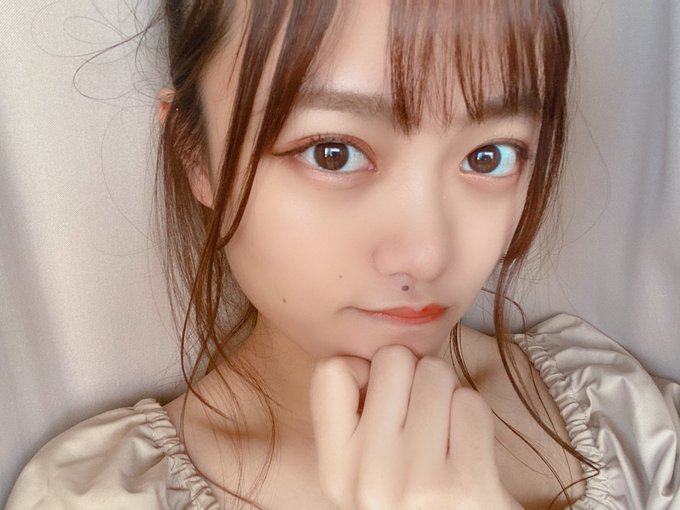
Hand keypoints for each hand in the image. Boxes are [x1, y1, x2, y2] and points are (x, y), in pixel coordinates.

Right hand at [310, 344, 522, 509]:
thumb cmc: (415, 492)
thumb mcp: (362, 466)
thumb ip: (354, 412)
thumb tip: (373, 354)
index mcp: (334, 470)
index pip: (331, 370)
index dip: (363, 371)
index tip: (382, 400)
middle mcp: (368, 478)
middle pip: (392, 359)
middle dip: (412, 376)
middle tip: (420, 418)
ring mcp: (418, 484)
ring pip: (435, 373)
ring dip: (446, 394)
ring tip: (445, 435)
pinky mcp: (468, 486)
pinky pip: (469, 402)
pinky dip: (474, 417)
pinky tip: (467, 450)